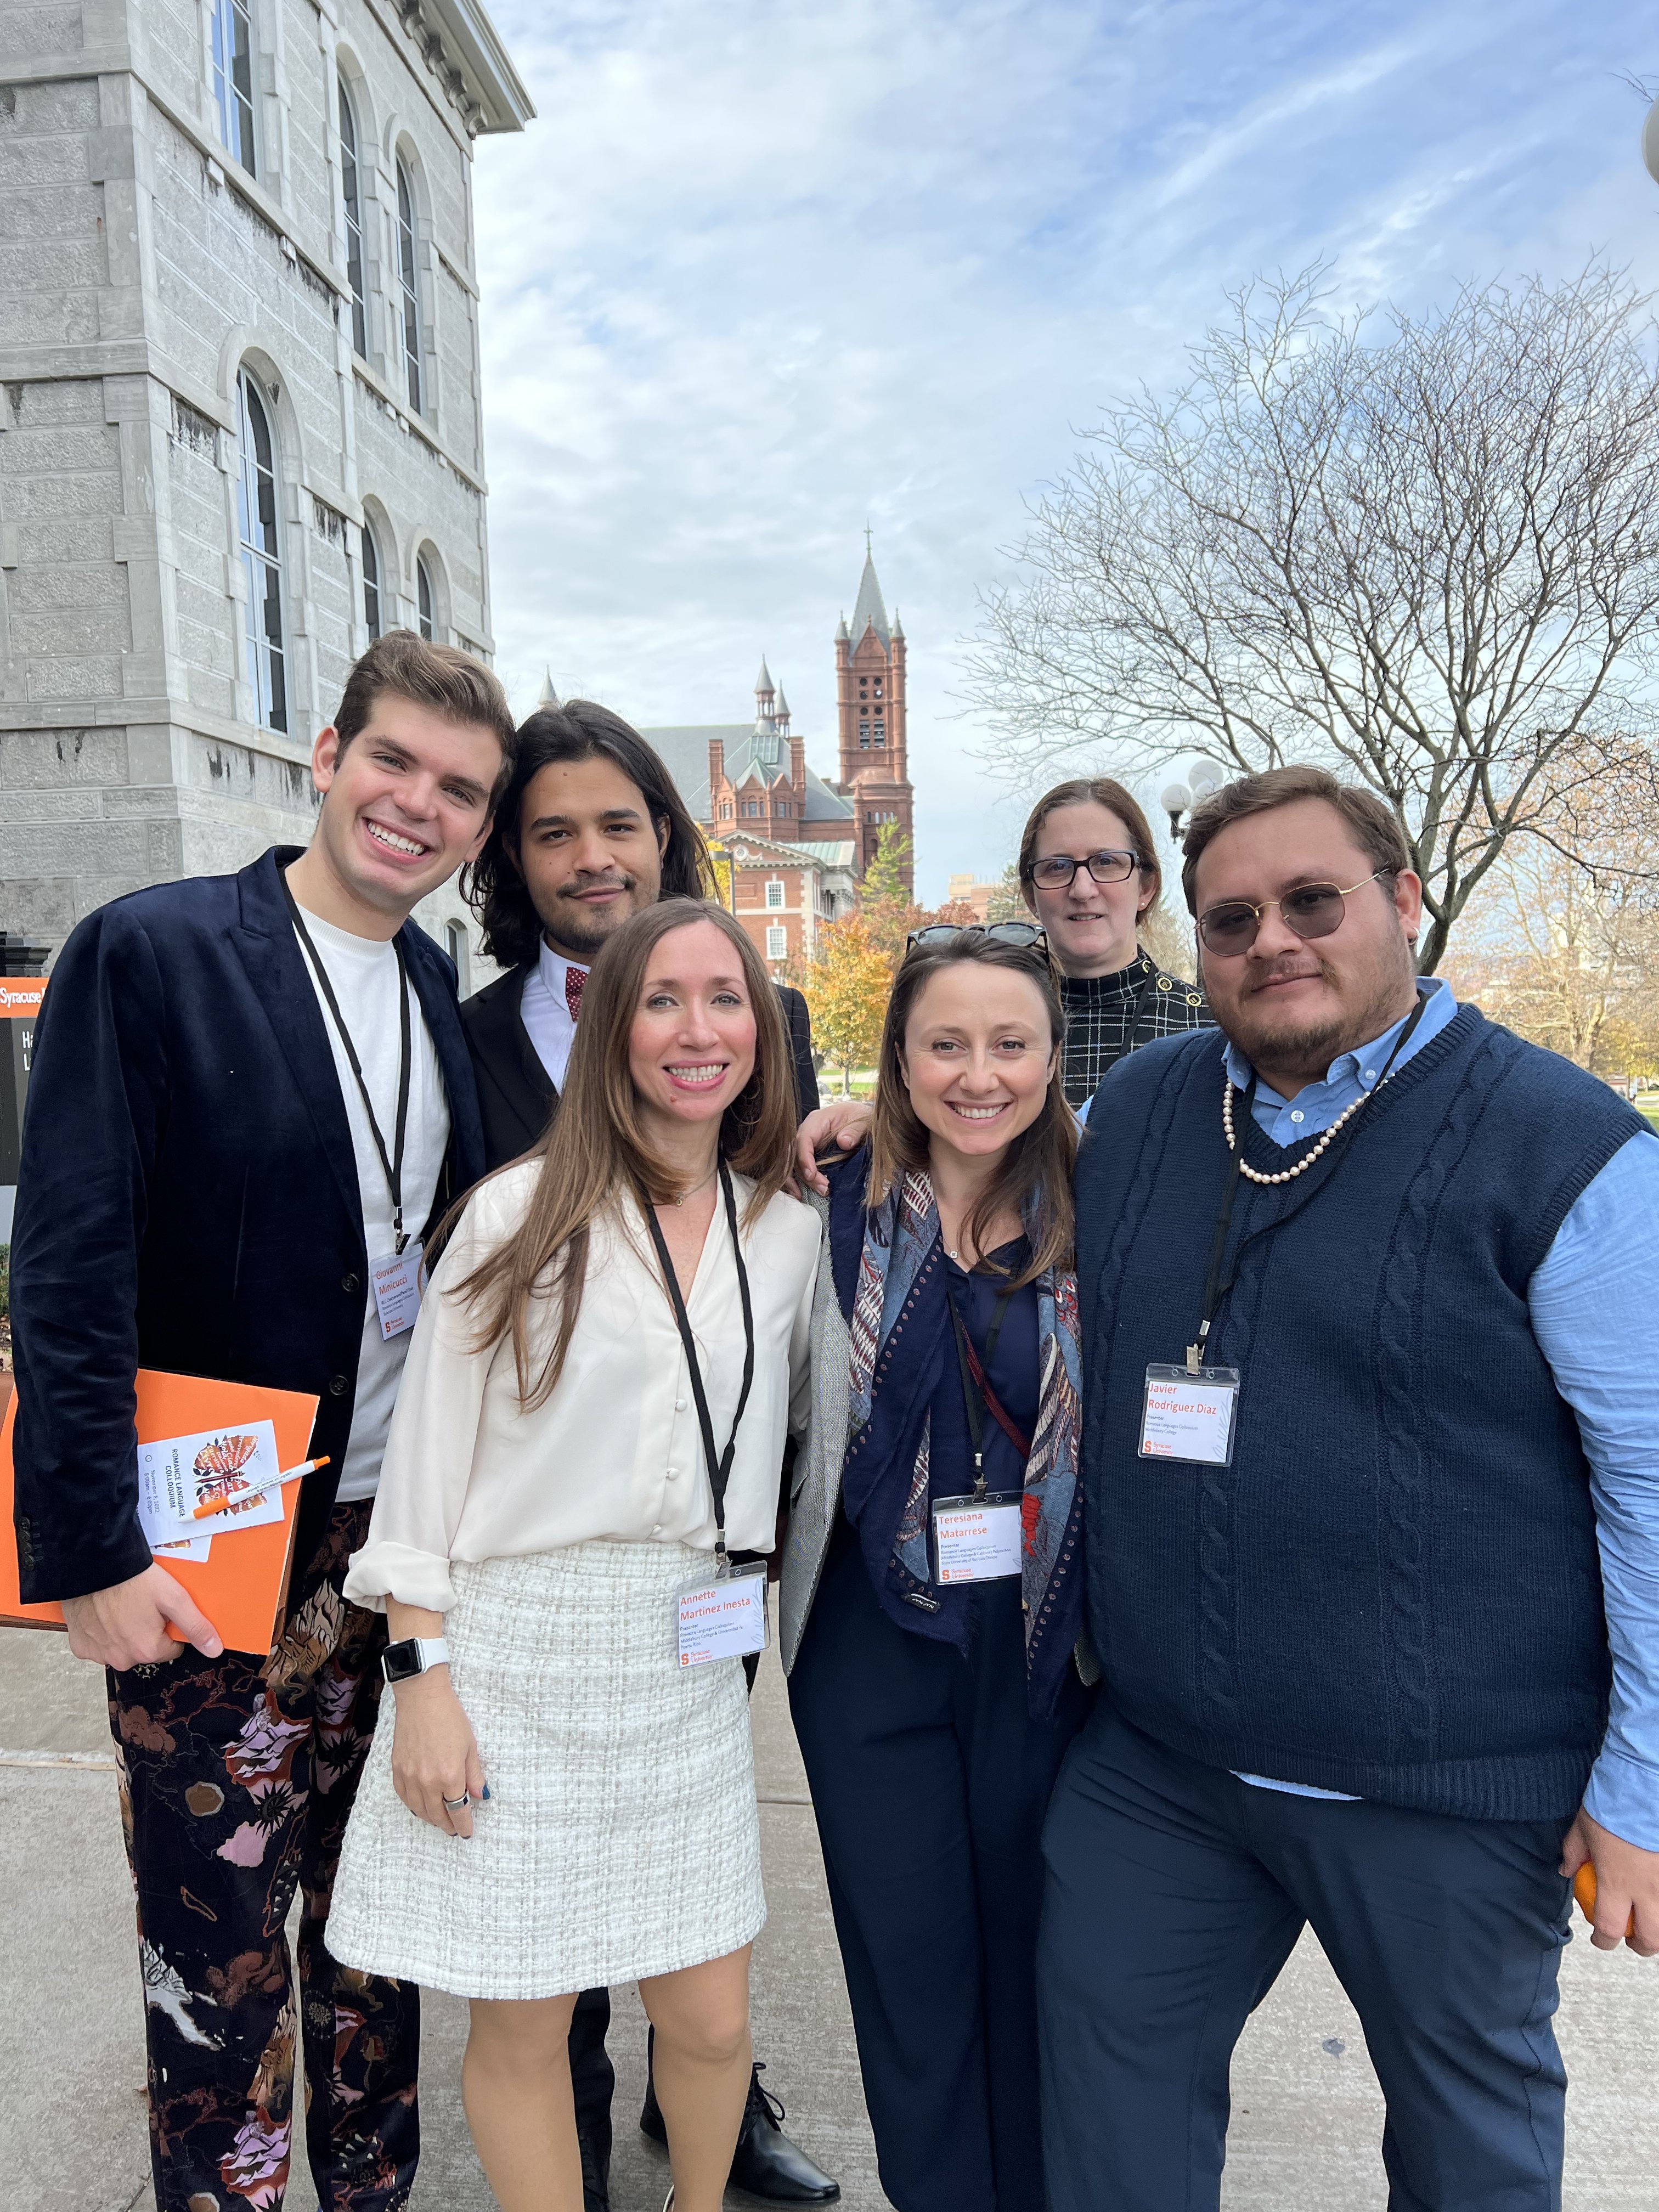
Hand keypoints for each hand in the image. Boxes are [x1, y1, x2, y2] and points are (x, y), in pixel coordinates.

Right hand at [61, 1563, 223, 1667]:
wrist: (93, 1566)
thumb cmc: (134, 1580)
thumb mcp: (174, 1598)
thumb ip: (195, 1626)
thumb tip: (214, 1650)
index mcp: (146, 1650)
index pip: (170, 1649)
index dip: (169, 1627)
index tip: (161, 1609)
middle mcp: (121, 1659)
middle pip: (144, 1650)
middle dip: (146, 1631)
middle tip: (141, 1604)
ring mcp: (97, 1654)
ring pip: (120, 1648)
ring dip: (123, 1632)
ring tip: (122, 1605)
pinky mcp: (79, 1645)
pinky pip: (97, 1644)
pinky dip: (101, 1632)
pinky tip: (103, 1612)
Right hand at [390, 1669, 484, 1838]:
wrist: (421, 1698)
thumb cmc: (450, 1718)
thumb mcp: (470, 1746)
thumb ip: (474, 1775)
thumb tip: (479, 1797)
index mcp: (449, 1775)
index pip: (457, 1811)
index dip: (463, 1825)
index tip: (467, 1833)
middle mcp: (427, 1781)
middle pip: (437, 1815)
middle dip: (447, 1825)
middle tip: (454, 1829)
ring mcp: (409, 1776)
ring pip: (419, 1809)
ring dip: (430, 1818)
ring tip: (439, 1820)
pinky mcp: (396, 1769)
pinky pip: (404, 1797)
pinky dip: (413, 1806)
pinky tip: (420, 1807)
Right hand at [793, 1100, 872, 1193]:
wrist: (861, 1119)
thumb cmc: (859, 1117)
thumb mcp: (862, 1121)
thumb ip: (854, 1131)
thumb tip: (844, 1142)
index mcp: (816, 1120)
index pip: (803, 1139)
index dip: (804, 1158)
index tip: (812, 1175)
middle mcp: (807, 1132)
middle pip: (794, 1155)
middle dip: (803, 1174)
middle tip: (823, 1188)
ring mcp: (806, 1145)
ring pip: (793, 1164)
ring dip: (801, 1181)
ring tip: (817, 1193)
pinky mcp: (809, 1155)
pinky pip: (798, 1168)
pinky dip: (799, 1181)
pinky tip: (803, 1193)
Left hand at [1560, 1808, 1658, 1955]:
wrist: (1644, 1785)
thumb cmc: (1612, 1804)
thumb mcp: (1583, 1827)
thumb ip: (1573, 1853)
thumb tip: (1566, 1870)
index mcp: (1617, 1883)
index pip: (1609, 1928)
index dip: (1604, 1941)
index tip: (1600, 1939)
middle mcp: (1646, 1890)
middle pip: (1650, 1938)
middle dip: (1640, 1945)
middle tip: (1633, 1940)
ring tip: (1652, 1923)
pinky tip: (1658, 1898)